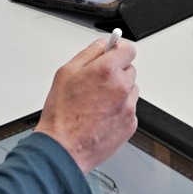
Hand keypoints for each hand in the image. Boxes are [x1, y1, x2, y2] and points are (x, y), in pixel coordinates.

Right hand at [34, 36, 138, 174]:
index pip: (128, 49)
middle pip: (130, 69)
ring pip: (131, 90)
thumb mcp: (65, 74)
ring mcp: (128, 107)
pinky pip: (129, 109)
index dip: (119, 50)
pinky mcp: (131, 124)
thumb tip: (101, 45)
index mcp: (106, 71)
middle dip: (116, 72)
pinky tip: (101, 115)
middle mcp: (121, 87)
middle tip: (97, 82)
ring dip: (119, 91)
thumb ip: (88, 54)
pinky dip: (119, 110)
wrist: (64, 148)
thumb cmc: (61, 115)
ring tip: (97, 102)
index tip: (114, 52)